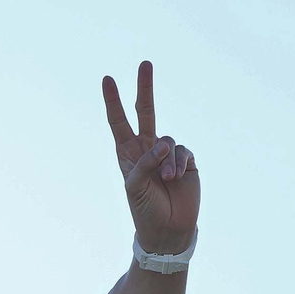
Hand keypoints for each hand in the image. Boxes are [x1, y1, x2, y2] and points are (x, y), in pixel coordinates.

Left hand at [102, 62, 199, 253]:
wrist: (168, 229)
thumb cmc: (145, 210)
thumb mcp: (134, 187)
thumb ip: (144, 163)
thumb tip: (163, 144)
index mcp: (127, 154)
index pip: (118, 122)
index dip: (113, 101)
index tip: (107, 80)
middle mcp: (147, 149)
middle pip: (146, 112)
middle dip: (145, 89)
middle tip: (145, 63)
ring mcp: (167, 154)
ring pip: (168, 139)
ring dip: (167, 159)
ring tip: (166, 179)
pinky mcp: (186, 160)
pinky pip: (183, 151)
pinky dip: (179, 163)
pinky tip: (177, 178)